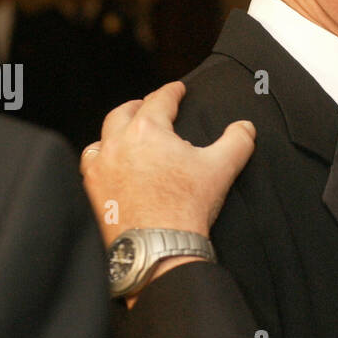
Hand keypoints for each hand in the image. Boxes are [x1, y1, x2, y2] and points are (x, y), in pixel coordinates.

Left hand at [80, 81, 255, 247]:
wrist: (158, 248)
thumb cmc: (186, 207)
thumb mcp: (221, 169)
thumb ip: (237, 141)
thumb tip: (245, 128)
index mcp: (148, 131)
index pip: (159, 100)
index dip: (171, 91)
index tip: (177, 89)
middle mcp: (118, 144)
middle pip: (124, 113)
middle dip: (138, 106)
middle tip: (148, 105)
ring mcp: (101, 167)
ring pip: (102, 138)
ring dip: (115, 132)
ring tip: (125, 135)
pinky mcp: (93, 191)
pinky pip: (91, 166)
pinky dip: (100, 160)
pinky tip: (109, 166)